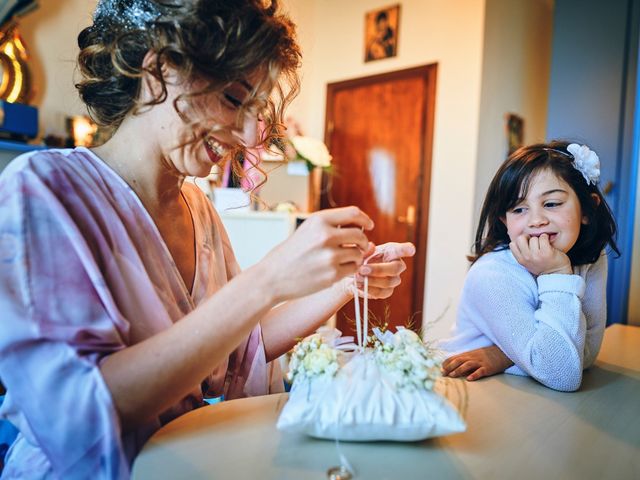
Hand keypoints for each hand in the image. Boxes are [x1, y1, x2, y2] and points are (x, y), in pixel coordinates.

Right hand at [259, 206, 373, 302]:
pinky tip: (338, 270)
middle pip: (359, 234)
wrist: (272, 277)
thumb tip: (362, 227)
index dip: (365, 220)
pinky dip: (350, 269)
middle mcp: (326, 235)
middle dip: (363, 242)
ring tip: (344, 260)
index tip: (369, 226)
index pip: (353, 213)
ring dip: (356, 257)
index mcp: (319, 220)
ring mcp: (330, 256)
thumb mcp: (307, 230)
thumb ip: (331, 225)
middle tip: (359, 247)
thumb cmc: (290, 253)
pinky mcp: (332, 274)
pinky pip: (353, 269)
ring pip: (358, 253)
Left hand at [340, 242, 415, 298]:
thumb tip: (372, 246)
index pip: (402, 249)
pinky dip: (369, 290)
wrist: (352, 274)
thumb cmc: (360, 260)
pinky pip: (381, 293)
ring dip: (371, 281)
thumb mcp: (360, 252)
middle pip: (396, 268)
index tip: (410, 250)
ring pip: (388, 282)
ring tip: (357, 277)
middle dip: (378, 270)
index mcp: (391, 251)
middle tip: (362, 269)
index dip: (407, 250)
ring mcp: (394, 279)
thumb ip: (365, 250)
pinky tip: (359, 285)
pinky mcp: (387, 291)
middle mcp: (396, 265)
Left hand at [442, 345, 513, 380]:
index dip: (447, 363)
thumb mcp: (473, 355)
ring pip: (467, 365)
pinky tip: (469, 379)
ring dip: (459, 370)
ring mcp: (480, 362)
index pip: (454, 358)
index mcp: (467, 355)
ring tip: (452, 376)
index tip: (440, 369)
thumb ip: (463, 360)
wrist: (502, 352)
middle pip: (459, 360)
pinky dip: (474, 375)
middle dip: (450, 367)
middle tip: (443, 374)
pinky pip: (480, 371)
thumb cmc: (485, 355)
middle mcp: (472, 357)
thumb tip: (451, 369)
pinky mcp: (488, 367)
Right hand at [509, 233, 571, 275]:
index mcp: (521, 260)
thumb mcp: (528, 263)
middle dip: (527, 238)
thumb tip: (520, 240)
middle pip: (520, 238)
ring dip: (539, 239)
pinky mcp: (546, 252)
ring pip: (533, 238)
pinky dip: (546, 238)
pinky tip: (548, 243)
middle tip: (534, 242)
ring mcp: (536, 255)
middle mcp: (527, 258)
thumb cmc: (542, 266)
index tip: (526, 244)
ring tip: (543, 245)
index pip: (512, 244)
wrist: (557, 274)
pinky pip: (543, 237)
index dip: (520, 242)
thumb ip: (522, 254)